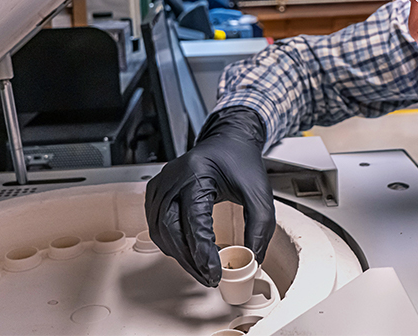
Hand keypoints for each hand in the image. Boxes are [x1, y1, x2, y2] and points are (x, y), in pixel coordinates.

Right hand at [144, 107, 275, 286]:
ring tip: (202, 268)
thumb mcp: (259, 192)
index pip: (193, 221)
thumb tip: (253, 259)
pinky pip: (157, 225)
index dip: (202, 252)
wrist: (227, 141)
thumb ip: (260, 227)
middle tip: (209, 277)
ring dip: (180, 255)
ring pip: (160, 232)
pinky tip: (189, 251)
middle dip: (190, 260)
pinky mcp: (157, 191)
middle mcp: (173, 178)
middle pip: (171, 230)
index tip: (214, 272)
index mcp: (196, 173)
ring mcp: (161, 184)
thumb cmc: (240, 160)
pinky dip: (171, 243)